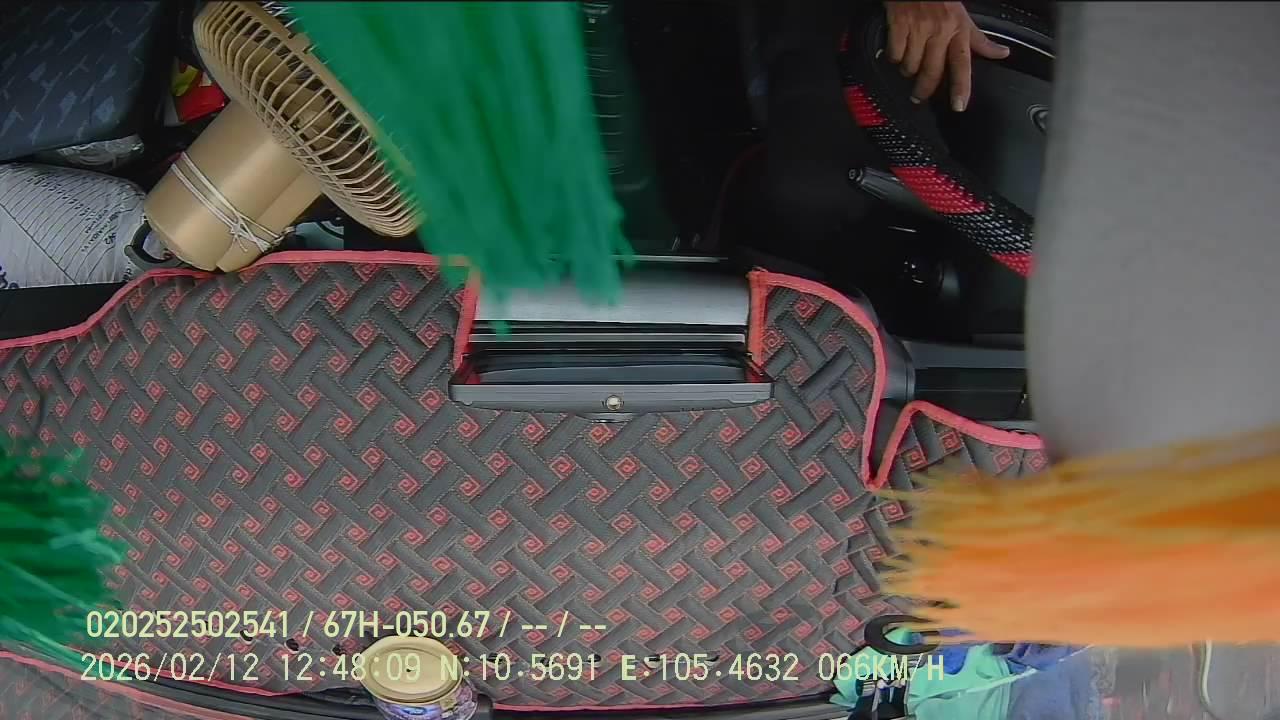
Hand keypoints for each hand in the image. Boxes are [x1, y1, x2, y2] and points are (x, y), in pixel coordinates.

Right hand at [883, 1, 1009, 110]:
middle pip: (932, 72)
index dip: (961, 87)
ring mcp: (918, 28)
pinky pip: (894, 54)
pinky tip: (898, 50)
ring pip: (910, 66)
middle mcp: (940, 31)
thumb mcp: (964, 16)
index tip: (959, 106)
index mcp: (958, 30)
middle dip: (924, 90)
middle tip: (919, 97)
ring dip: (908, 70)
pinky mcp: (898, 25)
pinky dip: (894, 57)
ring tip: (909, 64)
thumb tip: (1002, 54)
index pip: (962, 64)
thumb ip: (979, 40)